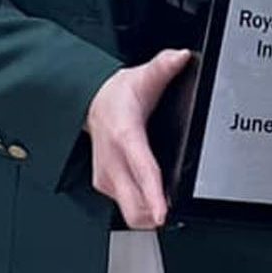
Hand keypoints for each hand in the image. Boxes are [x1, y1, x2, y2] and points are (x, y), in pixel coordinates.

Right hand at [85, 49, 192, 229]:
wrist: (90, 103)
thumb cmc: (117, 96)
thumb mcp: (142, 77)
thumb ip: (163, 67)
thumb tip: (181, 57)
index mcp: (125, 136)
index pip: (142, 170)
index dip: (153, 195)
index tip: (163, 213)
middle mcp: (112, 162)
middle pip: (134, 206)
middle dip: (155, 215)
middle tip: (175, 211)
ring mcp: (107, 177)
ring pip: (131, 212)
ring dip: (150, 213)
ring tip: (167, 204)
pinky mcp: (105, 186)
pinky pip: (127, 207)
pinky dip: (143, 207)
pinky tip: (153, 197)